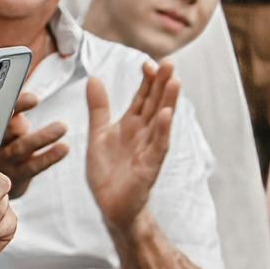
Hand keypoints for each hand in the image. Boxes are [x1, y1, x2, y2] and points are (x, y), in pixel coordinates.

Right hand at [0, 88, 68, 199]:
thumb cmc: (1, 146)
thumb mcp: (4, 126)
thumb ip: (13, 115)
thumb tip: (25, 106)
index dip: (14, 105)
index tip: (32, 98)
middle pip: (6, 130)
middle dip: (22, 117)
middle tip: (38, 106)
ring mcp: (4, 163)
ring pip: (21, 148)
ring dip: (42, 137)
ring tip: (62, 127)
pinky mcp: (16, 179)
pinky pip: (33, 167)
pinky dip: (49, 157)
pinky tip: (64, 148)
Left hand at [85, 64, 180, 235]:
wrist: (111, 205)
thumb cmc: (108, 172)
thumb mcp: (98, 134)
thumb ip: (98, 108)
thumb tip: (94, 78)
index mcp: (132, 125)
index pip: (143, 97)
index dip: (146, 80)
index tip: (148, 63)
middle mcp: (144, 134)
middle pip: (155, 104)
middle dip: (162, 84)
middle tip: (169, 63)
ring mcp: (149, 149)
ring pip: (161, 121)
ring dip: (169, 102)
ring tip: (175, 81)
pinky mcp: (150, 167)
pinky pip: (158, 146)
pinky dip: (163, 130)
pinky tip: (167, 115)